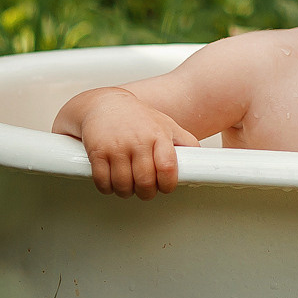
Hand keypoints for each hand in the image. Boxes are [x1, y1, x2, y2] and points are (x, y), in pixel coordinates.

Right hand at [71, 89, 198, 199]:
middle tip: (145, 189)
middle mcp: (138, 141)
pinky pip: (102, 181)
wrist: (104, 104)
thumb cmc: (138, 118)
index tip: (164, 187)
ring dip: (126, 191)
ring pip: (123, 185)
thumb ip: (184, 141)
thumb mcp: (166, 124)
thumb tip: (201, 161)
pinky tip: (112, 182)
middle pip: (145, 182)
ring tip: (128, 185)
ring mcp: (116, 146)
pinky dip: (107, 188)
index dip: (167, 184)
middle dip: (146, 192)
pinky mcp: (97, 152)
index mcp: (158, 135)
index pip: (167, 168)